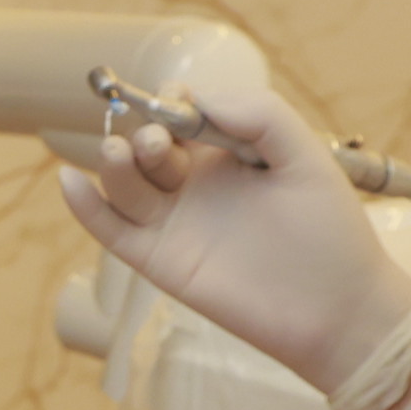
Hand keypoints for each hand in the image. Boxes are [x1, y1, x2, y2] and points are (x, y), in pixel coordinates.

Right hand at [57, 82, 410, 404]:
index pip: (184, 115)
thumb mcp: (306, 157)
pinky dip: (86, 207)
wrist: (340, 312)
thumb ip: (260, 115)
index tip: (179, 101)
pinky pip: (112, 231)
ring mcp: (176, 223)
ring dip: (115, 161)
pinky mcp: (161, 261)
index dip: (173, 102)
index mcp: (230, 155)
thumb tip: (197, 97)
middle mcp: (197, 185)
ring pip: (125, 183)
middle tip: (160, 141)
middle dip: (146, 134)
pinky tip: (70, 182)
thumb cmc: (332, 236)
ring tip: (124, 152)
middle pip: (147, 146)